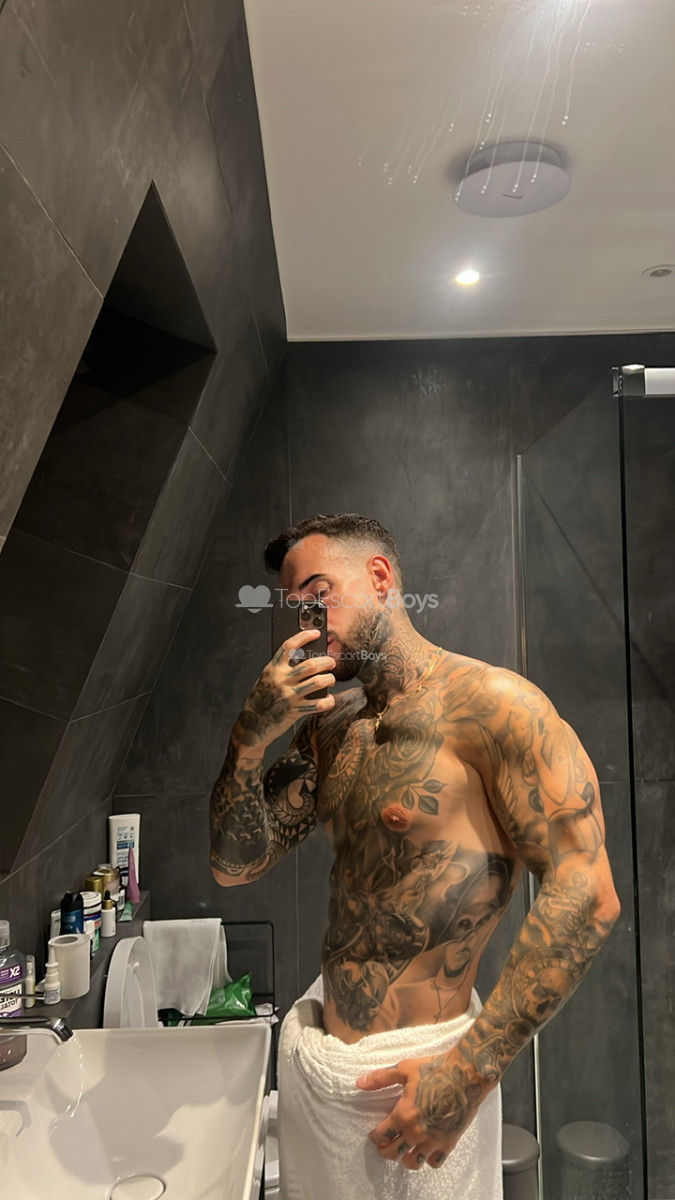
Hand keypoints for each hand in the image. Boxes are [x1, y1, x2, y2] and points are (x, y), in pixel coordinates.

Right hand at [234, 628, 335, 748]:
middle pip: (310, 665)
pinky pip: (318, 705)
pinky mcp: (294, 711)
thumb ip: (282, 670)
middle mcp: (280, 680)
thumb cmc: (261, 700)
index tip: (316, 633)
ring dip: (329, 679)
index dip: (304, 637)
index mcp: (272, 669)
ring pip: (317, 682)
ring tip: (331, 678)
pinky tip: (329, 699)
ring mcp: (288, 696)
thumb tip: (305, 659)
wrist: (252, 726)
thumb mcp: (267, 680)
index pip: (289, 646)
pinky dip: (327, 702)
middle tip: (331, 662)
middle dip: (325, 662)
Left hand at [356, 1047, 488, 1170]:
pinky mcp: (449, 1142)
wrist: (466, 1074)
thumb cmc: (435, 1069)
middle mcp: (416, 1133)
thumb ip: (381, 1078)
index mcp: (403, 1115)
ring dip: (404, 1159)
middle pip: (393, 1153)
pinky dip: (427, 1160)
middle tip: (384, 1146)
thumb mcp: (405, 1069)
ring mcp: (433, 1140)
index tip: (374, 1136)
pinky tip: (424, 1151)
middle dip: (385, 1150)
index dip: (375, 1137)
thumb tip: (359, 1082)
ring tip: (403, 1152)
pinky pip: (434, 1162)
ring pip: (413, 1162)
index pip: (382, 1135)